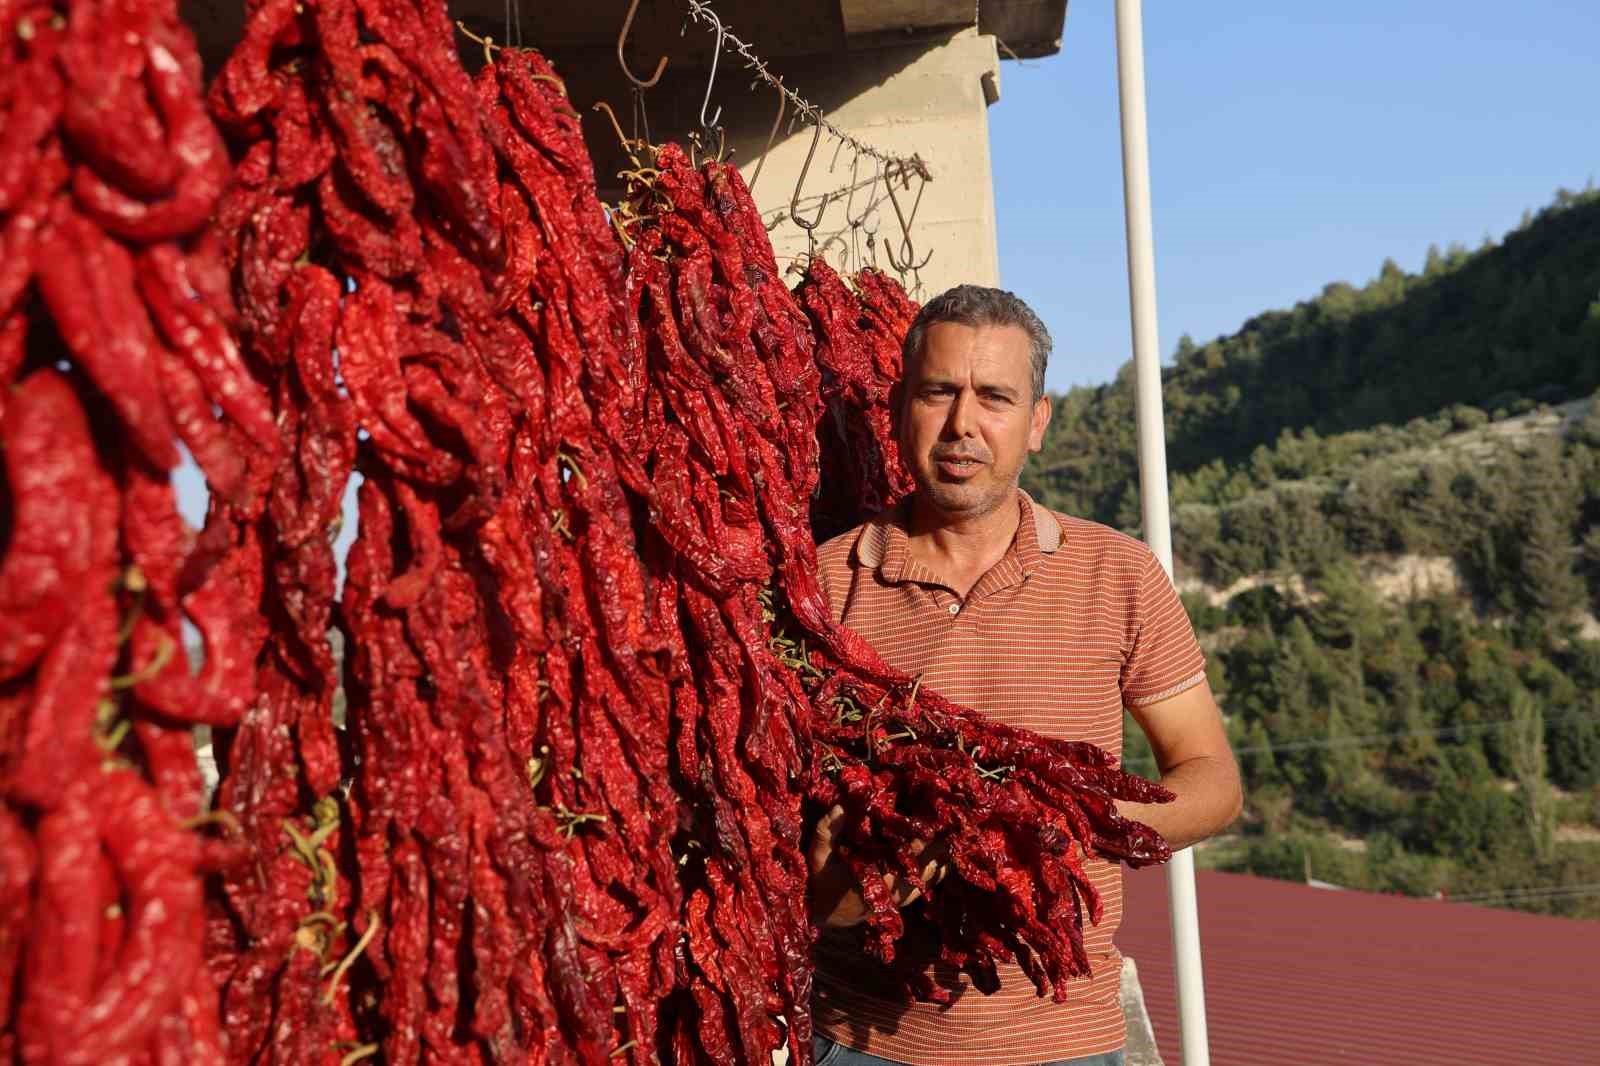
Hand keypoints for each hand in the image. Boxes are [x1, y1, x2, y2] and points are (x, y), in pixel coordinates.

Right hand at [806, 805, 947, 928]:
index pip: (909, 855)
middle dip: (941, 842)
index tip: (936, 818)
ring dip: (944, 854)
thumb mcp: (819, 853)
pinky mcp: (905, 898)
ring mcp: (903, 896)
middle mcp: (895, 888)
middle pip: (930, 864)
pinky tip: (946, 850)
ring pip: (935, 874)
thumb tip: (841, 805)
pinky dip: (940, 866)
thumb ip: (828, 829)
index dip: (925, 838)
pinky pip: (930, 882)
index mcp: (876, 876)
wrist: (825, 912)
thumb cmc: (823, 879)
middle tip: (952, 819)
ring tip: (953, 831)